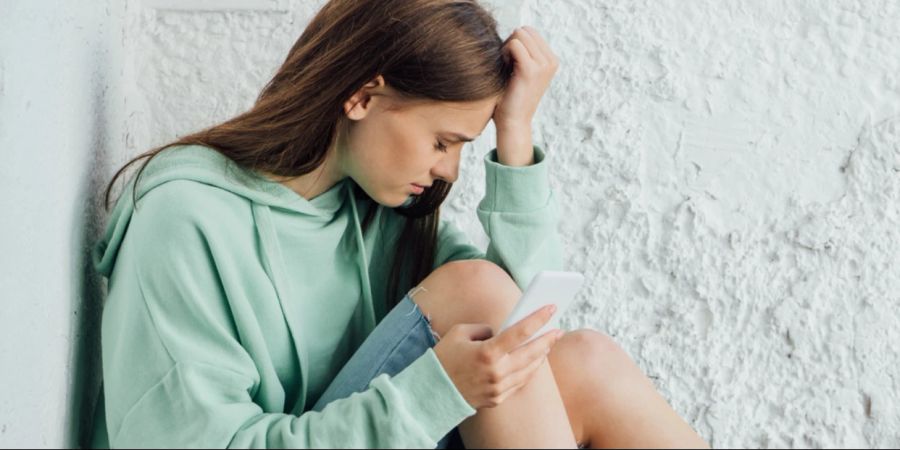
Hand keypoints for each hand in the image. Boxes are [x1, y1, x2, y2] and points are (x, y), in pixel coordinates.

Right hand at [432, 305, 563, 409]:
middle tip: (558, 329)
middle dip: (547, 339)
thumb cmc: (443, 358)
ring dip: (540, 355)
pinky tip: (534, 361)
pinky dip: (529, 370)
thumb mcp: (460, 333)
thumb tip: (502, 332)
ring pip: (528, 369)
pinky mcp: (497, 398)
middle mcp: (496, 372)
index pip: (520, 332)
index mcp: (487, 352)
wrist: (430, 391)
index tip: (551, 308)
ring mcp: (498, 388)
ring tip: (548, 344)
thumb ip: (484, 329)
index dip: (538, 318)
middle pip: (531, 353)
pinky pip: (520, 382)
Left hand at [493, 26, 559, 129]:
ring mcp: (543, 65)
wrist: (513, 123)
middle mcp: (551, 61)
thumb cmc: (512, 98)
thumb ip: (524, 53)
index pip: (530, 32)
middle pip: (524, 30)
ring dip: (507, 48)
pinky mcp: (531, 69)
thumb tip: (515, 32)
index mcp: (551, 60)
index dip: (515, 42)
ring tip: (506, 67)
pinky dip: (504, 53)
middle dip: (511, 43)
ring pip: (519, 34)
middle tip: (506, 64)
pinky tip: (504, 68)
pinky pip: (513, 44)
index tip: (511, 62)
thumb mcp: (522, 72)